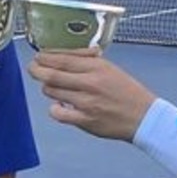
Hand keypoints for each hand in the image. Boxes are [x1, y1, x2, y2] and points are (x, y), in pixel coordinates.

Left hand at [27, 49, 155, 140]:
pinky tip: (61, 106)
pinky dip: (54, 108)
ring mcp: (87, 103)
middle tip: (32, 69)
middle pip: (52, 75)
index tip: (38, 57)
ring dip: (48, 89)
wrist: (143, 117)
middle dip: (37, 71)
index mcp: (97, 67)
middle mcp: (90, 83)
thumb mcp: (110, 68)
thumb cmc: (127, 92)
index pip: (63, 59)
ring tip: (53, 88)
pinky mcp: (85, 120)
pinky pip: (58, 113)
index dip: (45, 57)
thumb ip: (87, 62)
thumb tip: (62, 57)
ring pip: (52, 92)